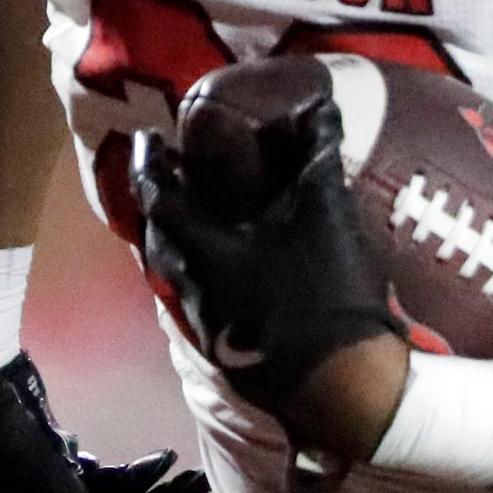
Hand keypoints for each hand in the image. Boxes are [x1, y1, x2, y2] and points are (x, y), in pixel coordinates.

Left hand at [132, 98, 406, 453]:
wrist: (346, 388)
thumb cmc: (329, 296)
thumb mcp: (329, 215)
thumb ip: (319, 155)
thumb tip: (318, 104)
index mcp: (209, 255)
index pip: (161, 202)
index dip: (151, 166)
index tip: (147, 139)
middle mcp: (198, 294)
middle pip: (159, 245)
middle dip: (159, 208)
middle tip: (168, 177)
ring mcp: (213, 332)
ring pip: (177, 280)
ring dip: (178, 245)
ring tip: (196, 220)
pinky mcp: (233, 358)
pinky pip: (201, 306)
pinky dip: (204, 278)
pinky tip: (230, 272)